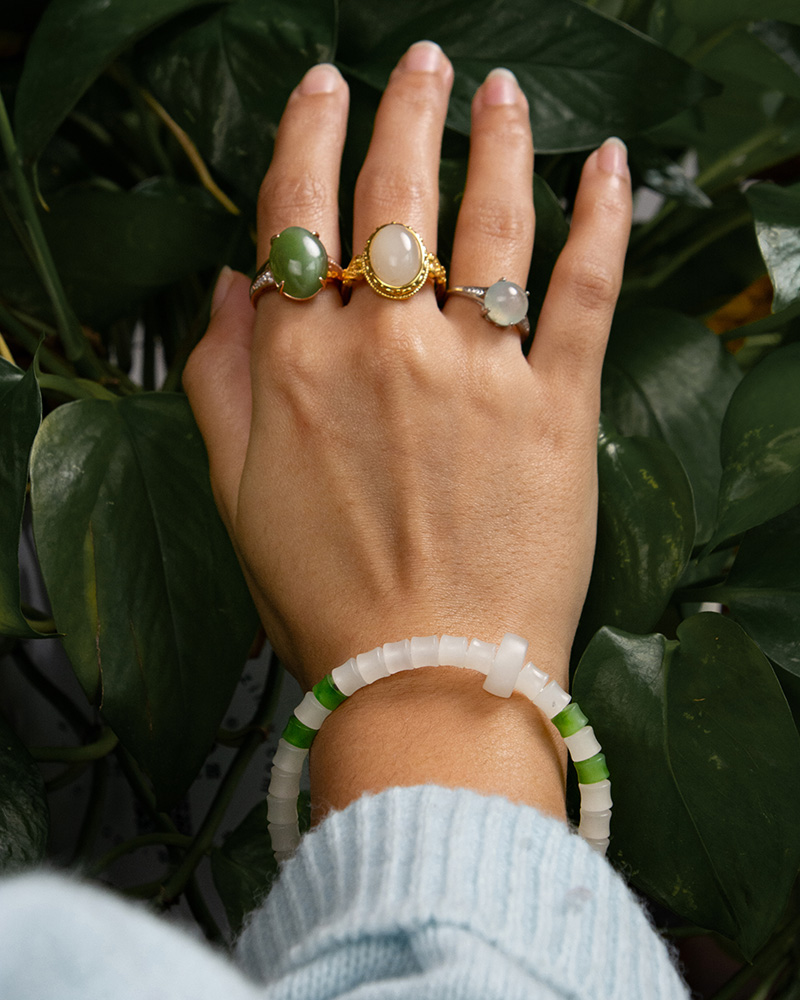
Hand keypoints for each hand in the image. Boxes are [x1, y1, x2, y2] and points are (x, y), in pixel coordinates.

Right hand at [184, 42, 631, 696]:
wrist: (423, 678)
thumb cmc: (323, 597)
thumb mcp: (234, 493)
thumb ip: (221, 380)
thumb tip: (233, 286)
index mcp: (298, 363)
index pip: (298, 213)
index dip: (308, 137)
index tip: (324, 89)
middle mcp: (385, 346)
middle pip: (394, 192)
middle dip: (405, 111)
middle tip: (423, 62)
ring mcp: (477, 370)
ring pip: (492, 217)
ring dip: (496, 138)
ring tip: (499, 89)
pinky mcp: (559, 406)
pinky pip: (587, 286)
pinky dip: (605, 216)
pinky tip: (610, 163)